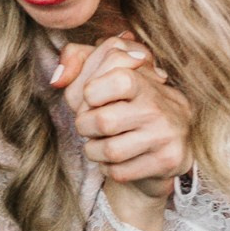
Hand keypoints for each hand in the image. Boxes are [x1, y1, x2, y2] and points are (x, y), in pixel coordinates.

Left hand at [52, 34, 192, 230]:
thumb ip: (78, 58)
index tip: (93, 98)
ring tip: (102, 143)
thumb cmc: (129, 101)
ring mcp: (165, 134)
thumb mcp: (107, 69)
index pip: (117, 77)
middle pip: (102, 121)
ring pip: (109, 150)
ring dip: (94, 150)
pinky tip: (119, 159)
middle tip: (91, 125)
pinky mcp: (167, 161)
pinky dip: (110, 168)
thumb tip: (57, 79)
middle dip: (85, 126)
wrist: (172, 139)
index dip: (91, 91)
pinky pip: (120, 172)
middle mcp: (158, 106)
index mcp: (144, 80)